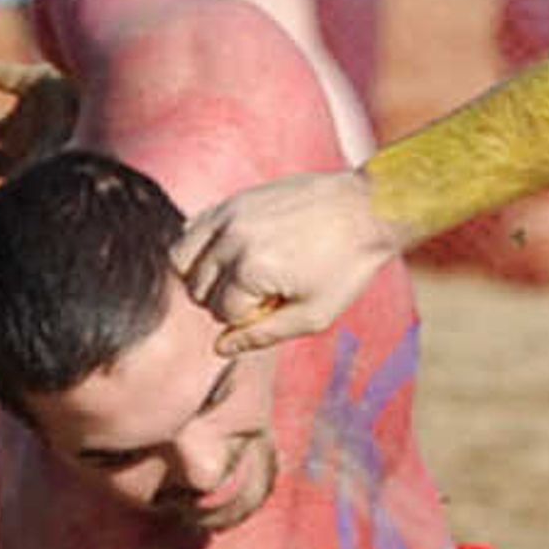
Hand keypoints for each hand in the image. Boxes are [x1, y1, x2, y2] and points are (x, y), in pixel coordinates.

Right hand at [172, 173, 397, 350]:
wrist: (366, 209)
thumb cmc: (347, 266)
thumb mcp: (314, 314)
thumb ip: (264, 334)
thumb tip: (220, 348)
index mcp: (251, 270)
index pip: (221, 313)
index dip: (249, 318)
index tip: (280, 305)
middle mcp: (232, 240)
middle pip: (197, 289)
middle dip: (225, 300)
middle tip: (265, 293)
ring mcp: (228, 215)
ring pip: (181, 259)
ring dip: (204, 276)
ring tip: (240, 277)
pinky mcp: (232, 200)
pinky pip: (191, 230)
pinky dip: (201, 248)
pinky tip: (232, 254)